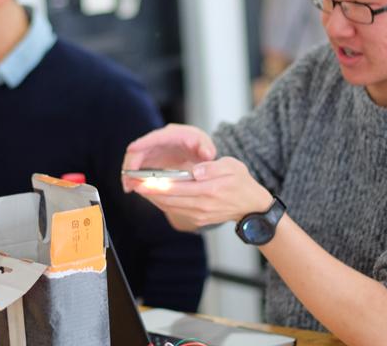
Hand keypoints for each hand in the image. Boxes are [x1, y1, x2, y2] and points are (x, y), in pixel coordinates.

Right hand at [121, 124, 216, 192]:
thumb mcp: (206, 145)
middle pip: (138, 149)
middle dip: (131, 163)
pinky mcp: (149, 161)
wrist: (197, 152)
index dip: (143, 143)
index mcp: (172, 134)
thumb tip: (208, 154)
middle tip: (129, 179)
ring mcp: (151, 151)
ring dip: (130, 173)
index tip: (132, 149)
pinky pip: (137, 169)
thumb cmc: (201, 146)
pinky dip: (134, 178)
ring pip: (135, 160)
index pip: (154, 137)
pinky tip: (132, 188)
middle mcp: (157, 141)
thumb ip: (207, 148)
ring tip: (129, 187)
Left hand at [136, 157, 273, 229]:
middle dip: (149, 191)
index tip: (142, 179)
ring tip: (140, 188)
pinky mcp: (198, 220)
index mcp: (210, 189)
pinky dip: (163, 203)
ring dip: (153, 198)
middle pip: (169, 199)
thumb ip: (212, 167)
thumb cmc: (241, 183)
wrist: (251, 208)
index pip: (177, 187)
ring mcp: (199, 215)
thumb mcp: (232, 167)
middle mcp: (202, 205)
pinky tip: (155, 196)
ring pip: (170, 206)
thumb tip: (196, 170)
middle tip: (134, 182)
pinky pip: (176, 211)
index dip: (157, 184)